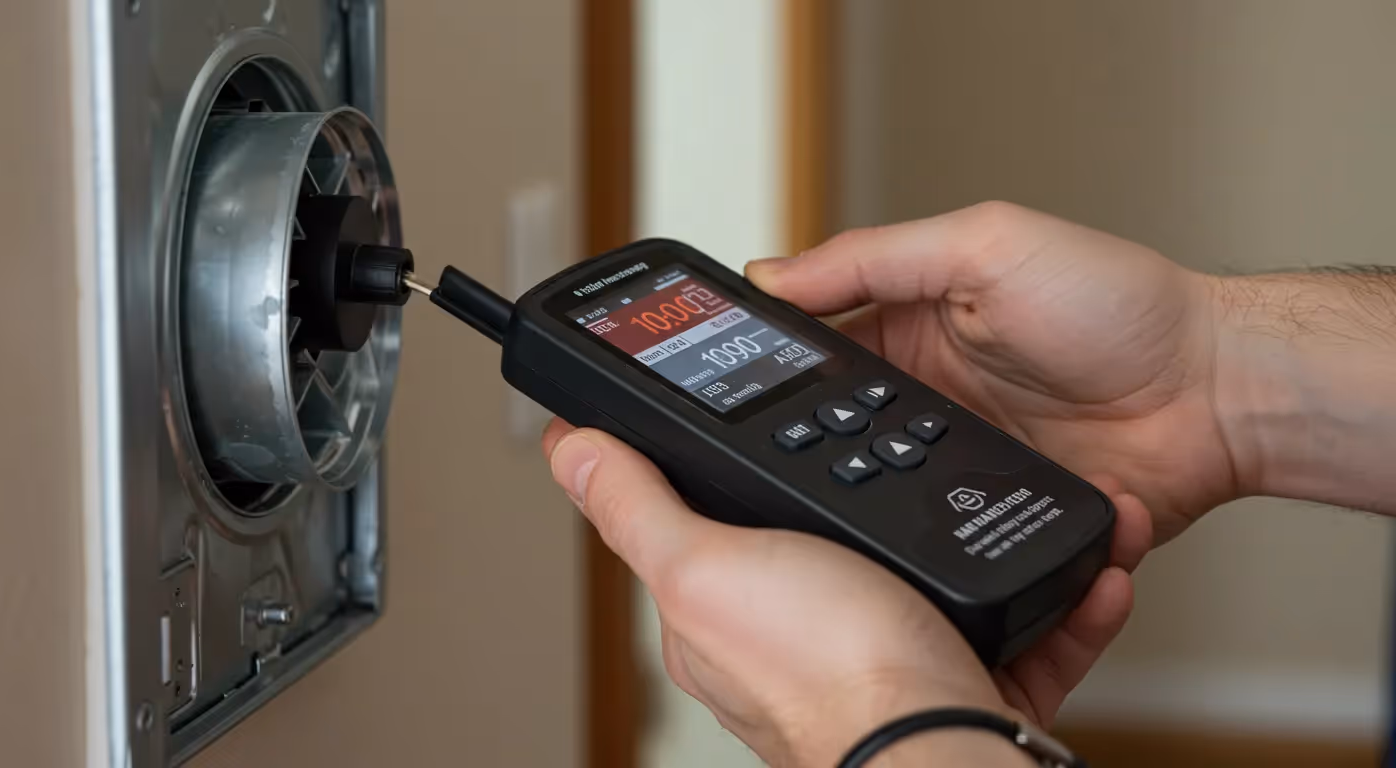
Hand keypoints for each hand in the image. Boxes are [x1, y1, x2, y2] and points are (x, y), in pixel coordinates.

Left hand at [546, 420, 1147, 766]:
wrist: (945, 752)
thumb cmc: (826, 674)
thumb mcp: (708, 565)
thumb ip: (642, 508)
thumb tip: (573, 453)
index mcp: (731, 608)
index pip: (721, 518)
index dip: (747, 465)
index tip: (788, 416)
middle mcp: (807, 634)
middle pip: (840, 537)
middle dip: (887, 490)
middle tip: (928, 431)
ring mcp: (892, 654)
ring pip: (941, 569)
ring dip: (982, 526)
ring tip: (1012, 483)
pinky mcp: (970, 676)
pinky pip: (1020, 622)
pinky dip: (1055, 594)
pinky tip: (1080, 562)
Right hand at [749, 201, 1228, 542]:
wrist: (1215, 395)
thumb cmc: (1116, 305)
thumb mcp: (984, 244)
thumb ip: (876, 256)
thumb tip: (772, 274)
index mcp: (908, 329)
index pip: (810, 352)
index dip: (766, 370)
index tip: (720, 390)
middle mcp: (922, 401)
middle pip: (829, 435)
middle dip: (804, 454)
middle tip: (774, 472)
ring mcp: (955, 465)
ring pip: (875, 501)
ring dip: (862, 508)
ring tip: (845, 515)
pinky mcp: (990, 520)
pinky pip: (942, 541)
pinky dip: (928, 546)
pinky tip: (908, 551)